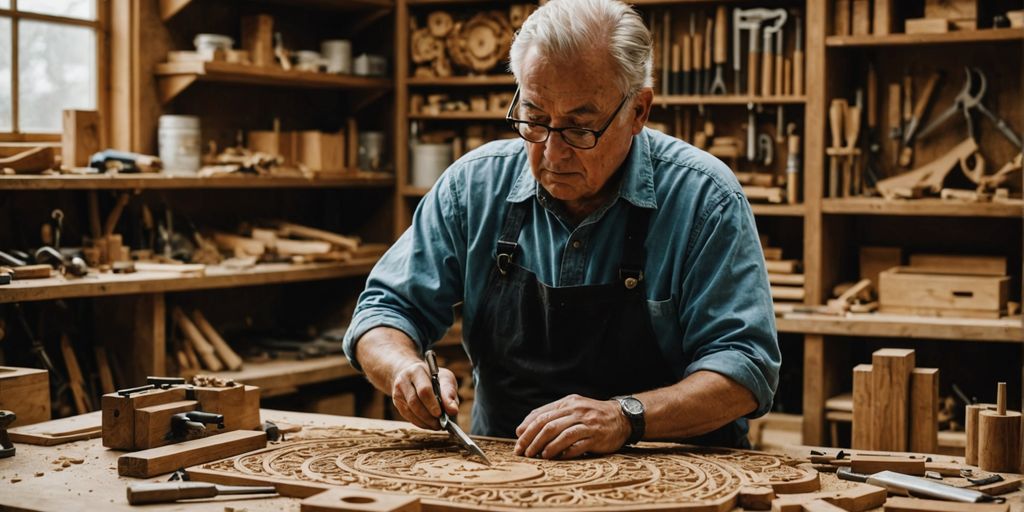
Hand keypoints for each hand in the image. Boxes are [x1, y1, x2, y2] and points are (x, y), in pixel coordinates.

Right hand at [390, 361, 458, 430]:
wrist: (412, 375)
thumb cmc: (433, 377)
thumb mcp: (444, 379)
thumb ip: (449, 393)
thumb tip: (453, 410)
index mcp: (417, 370)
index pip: (424, 389)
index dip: (432, 404)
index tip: (441, 414)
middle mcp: (404, 380)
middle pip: (414, 401)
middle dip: (429, 415)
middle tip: (440, 423)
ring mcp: (398, 392)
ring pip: (410, 410)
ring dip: (425, 421)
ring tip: (437, 425)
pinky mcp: (397, 402)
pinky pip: (408, 416)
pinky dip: (420, 423)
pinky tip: (428, 424)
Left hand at [513, 394, 630, 459]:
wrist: (622, 417)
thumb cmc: (592, 415)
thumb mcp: (571, 409)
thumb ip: (548, 417)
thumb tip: (521, 430)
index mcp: (567, 403)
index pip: (541, 416)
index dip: (527, 430)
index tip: (518, 443)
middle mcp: (576, 411)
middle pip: (549, 425)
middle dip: (533, 440)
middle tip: (524, 453)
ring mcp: (587, 424)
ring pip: (562, 434)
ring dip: (548, 447)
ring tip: (539, 456)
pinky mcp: (597, 437)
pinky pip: (578, 445)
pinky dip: (566, 452)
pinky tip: (558, 458)